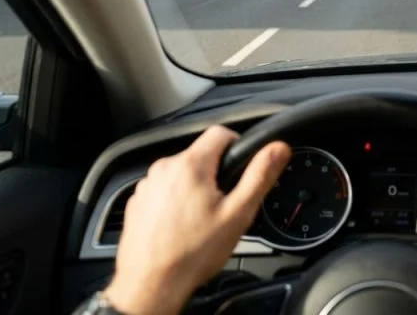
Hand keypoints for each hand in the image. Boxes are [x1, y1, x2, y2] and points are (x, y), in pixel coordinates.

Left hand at [104, 127, 290, 314]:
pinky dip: (176, 202)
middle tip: (225, 205)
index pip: (221, 132)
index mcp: (191, 165)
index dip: (238, 145)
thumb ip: (260, 175)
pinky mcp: (139, 202)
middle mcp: (164, 169)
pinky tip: (182, 227)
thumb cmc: (191, 254)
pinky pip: (164, 191)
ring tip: (202, 221)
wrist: (151, 285)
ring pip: (182, 174)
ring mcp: (148, 186)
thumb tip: (277, 149)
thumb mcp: (238, 214)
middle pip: (201, 155)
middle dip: (217, 175)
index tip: (242, 167)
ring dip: (195, 189)